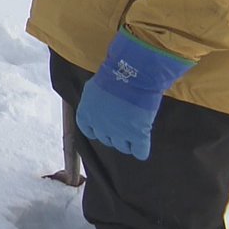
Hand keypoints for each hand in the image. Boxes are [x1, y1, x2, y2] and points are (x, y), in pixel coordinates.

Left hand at [75, 29, 194, 159]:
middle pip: (106, 139)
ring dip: (127, 143)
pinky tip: (142, 145)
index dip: (97, 130)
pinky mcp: (138, 135)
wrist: (132, 75)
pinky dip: (141, 150)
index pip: (89, 131)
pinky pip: (140, 152)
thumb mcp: (94, 89)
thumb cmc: (113, 76)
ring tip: (134, 133)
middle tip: (123, 126)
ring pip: (123, 147)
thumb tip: (98, 105)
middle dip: (114, 135)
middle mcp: (100, 127)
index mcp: (86, 115)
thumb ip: (93, 102)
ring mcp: (119, 133)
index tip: (104, 127)